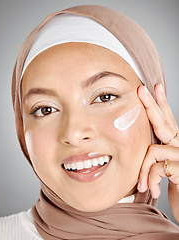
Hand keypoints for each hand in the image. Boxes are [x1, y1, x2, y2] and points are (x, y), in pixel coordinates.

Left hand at [137, 84, 178, 222]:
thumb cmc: (175, 189)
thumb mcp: (162, 170)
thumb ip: (155, 156)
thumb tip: (141, 146)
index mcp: (174, 146)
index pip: (167, 121)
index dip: (161, 104)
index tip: (155, 87)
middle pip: (163, 122)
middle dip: (150, 105)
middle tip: (141, 89)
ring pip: (153, 150)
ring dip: (144, 170)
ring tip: (144, 186)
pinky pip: (157, 167)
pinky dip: (150, 180)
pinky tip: (154, 191)